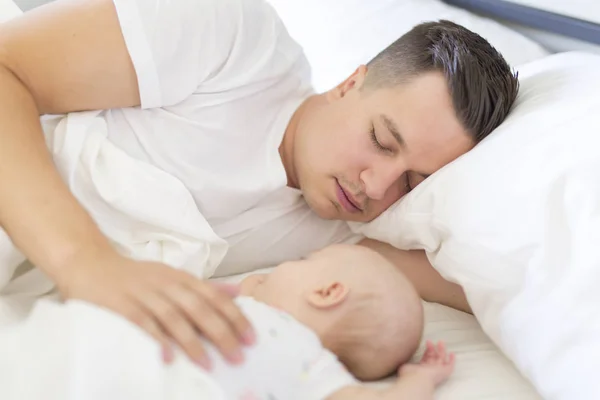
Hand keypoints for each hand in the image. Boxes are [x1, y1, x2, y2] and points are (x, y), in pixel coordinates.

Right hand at [57, 250, 254, 368]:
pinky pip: (141, 323)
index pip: (214, 297)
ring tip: (208, 364)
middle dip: (221, 333)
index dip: (234, 317)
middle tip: (237, 356)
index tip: (251, 338)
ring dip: (192, 342)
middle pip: (199, 308)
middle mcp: (165, 284)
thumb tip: (237, 293)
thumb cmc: (135, 276)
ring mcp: (143, 294)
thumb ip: (202, 287)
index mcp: (181, 278)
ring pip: (173, 317)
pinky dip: (155, 339)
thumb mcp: (172, 275)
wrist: (90, 263)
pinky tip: (168, 357)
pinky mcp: (120, 305)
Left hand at [399, 340, 454, 385]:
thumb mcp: (405, 366)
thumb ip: (405, 361)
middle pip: (434, 357)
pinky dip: (452, 360)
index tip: (427, 343)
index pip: (426, 359)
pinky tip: (452, 354)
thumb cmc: (410, 375)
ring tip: (441, 342)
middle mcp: (430, 370)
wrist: (418, 379)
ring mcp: (438, 371)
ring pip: (441, 359)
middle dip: (433, 349)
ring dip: (442, 350)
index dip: (427, 351)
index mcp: (421, 369)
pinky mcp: (445, 372)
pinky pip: (450, 366)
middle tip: (432, 341)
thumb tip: (401, 357)